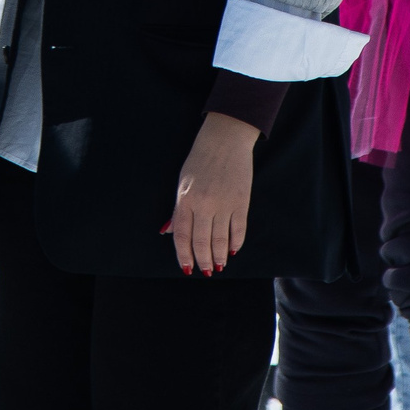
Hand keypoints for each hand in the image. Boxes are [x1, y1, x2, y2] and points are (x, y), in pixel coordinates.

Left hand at [164, 112, 255, 275]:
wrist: (225, 138)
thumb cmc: (200, 159)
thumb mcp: (182, 182)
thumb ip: (178, 209)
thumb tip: (168, 232)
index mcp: (185, 199)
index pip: (182, 236)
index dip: (184, 256)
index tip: (187, 268)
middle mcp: (204, 204)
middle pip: (201, 241)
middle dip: (203, 260)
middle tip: (206, 270)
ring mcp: (224, 203)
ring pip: (221, 240)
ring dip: (220, 256)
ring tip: (220, 265)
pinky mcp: (241, 201)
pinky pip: (238, 229)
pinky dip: (237, 242)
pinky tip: (234, 249)